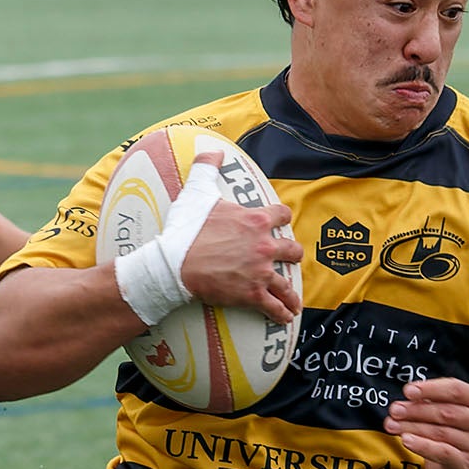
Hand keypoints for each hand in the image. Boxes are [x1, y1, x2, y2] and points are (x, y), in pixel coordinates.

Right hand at [171, 152, 302, 323]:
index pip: (282, 215)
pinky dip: (281, 313)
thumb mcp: (196, 192)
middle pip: (292, 250)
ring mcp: (260, 271)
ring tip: (294, 301)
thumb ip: (206, 169)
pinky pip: (274, 306)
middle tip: (289, 260)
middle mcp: (264, 245)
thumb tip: (212, 151)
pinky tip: (285, 318)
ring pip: (287, 283)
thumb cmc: (185, 228)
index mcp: (255, 220)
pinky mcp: (252, 294)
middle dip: (292, 255)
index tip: (282, 222)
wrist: (174, 263)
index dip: (283, 218)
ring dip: (291, 293)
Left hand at [384, 378, 468, 468]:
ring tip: (392, 424)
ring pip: (440, 432)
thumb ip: (437, 400)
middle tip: (395, 410)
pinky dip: (421, 445)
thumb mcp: (456, 408)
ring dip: (412, 427)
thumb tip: (409, 397)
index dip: (430, 389)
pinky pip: (441, 452)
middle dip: (416, 410)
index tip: (408, 391)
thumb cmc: (461, 429)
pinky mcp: (465, 463)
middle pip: (446, 412)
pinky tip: (406, 440)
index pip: (456, 390)